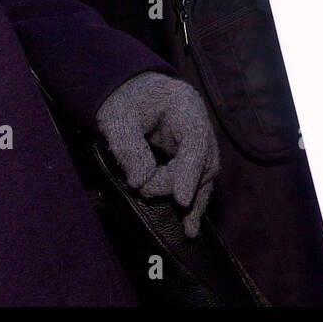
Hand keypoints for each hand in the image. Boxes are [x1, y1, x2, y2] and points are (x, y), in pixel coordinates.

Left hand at [97, 72, 219, 238]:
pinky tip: (191, 225)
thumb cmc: (122, 101)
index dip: (190, 170)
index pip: (196, 139)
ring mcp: (199, 139)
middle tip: (146, 192)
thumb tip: (141, 182)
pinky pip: (198, 178)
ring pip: (206, 173)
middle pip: (204, 159)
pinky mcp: (191, 155)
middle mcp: (199, 122)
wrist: (127, 92)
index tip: (181, 199)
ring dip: (195, 200)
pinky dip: (194, 200)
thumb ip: (128, 147)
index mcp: (185, 104)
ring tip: (188, 229)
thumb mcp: (117, 118)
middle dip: (181, 184)